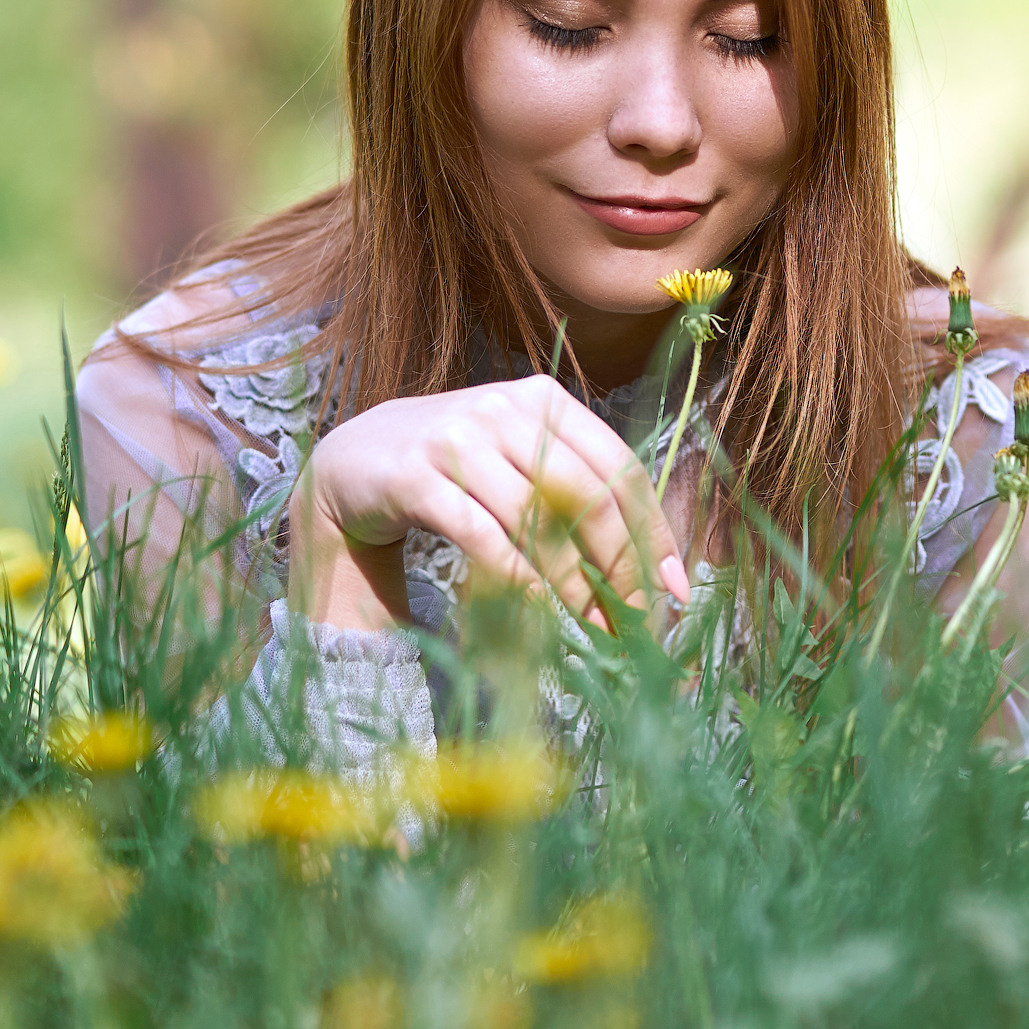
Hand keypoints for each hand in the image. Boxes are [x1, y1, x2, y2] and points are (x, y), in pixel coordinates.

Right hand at [289, 375, 691, 632]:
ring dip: (573, 582)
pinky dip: (517, 576)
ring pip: (536, 518)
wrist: (355, 461)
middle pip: (585, 493)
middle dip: (618, 565)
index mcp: (543, 401)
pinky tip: (540, 611)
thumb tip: (652, 564)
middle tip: (634, 619)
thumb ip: (576, 494)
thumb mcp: (519, 462)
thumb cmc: (456, 469)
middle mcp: (503, 410)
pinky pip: (481, 534)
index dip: (652, 530)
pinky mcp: (416, 476)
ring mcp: (456, 439)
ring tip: (594, 628)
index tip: (673, 589)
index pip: (619, 466)